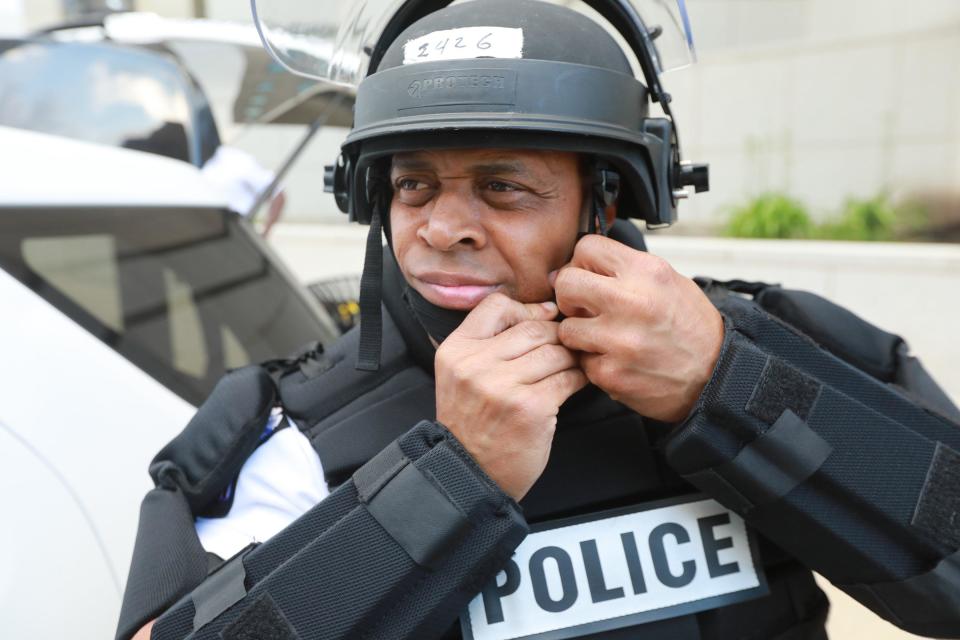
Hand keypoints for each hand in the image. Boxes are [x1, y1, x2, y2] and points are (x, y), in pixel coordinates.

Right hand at [435, 293, 587, 499]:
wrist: (469, 474)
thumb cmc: (473, 423)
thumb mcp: (462, 375)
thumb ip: (491, 342)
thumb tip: (545, 310)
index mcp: (456, 351)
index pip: (497, 305)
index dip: (526, 310)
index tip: (542, 321)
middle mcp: (475, 365)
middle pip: (533, 328)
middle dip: (555, 337)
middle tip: (563, 350)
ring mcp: (502, 386)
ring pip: (554, 352)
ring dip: (569, 359)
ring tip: (568, 368)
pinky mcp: (531, 408)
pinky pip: (567, 379)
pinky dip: (577, 380)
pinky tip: (573, 385)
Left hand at [552, 235, 723, 422]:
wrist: (716, 375)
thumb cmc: (690, 326)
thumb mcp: (667, 281)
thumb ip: (624, 270)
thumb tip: (572, 267)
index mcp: (647, 272)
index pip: (587, 248)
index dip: (582, 263)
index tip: (589, 276)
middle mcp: (632, 303)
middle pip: (566, 283)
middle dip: (570, 296)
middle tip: (585, 308)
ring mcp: (619, 341)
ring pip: (566, 328)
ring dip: (579, 334)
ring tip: (604, 338)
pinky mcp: (611, 373)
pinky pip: (581, 360)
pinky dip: (593, 361)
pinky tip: (617, 360)